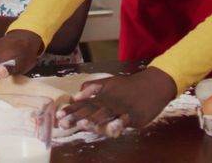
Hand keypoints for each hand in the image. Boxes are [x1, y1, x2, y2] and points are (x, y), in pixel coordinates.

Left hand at [56, 67, 176, 136]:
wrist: (153, 84)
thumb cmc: (128, 87)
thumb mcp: (109, 82)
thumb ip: (92, 88)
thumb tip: (75, 96)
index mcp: (102, 95)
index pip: (83, 103)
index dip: (70, 110)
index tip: (58, 116)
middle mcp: (109, 101)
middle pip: (90, 110)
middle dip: (76, 117)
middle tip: (63, 123)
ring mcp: (121, 108)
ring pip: (105, 114)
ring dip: (94, 120)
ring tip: (82, 124)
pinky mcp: (134, 115)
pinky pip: (125, 120)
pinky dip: (119, 124)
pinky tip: (112, 129)